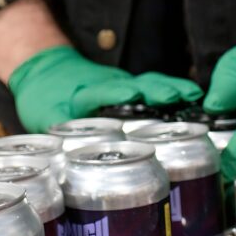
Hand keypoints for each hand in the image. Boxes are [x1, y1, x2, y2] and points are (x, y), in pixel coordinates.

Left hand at [9, 45, 202, 131]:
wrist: (47, 72)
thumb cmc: (45, 99)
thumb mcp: (41, 118)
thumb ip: (54, 136)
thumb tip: (62, 162)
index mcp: (83, 94)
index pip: (99, 91)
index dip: (116, 93)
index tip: (132, 94)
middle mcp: (108, 86)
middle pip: (135, 84)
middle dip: (156, 90)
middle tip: (179, 97)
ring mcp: (123, 86)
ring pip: (149, 84)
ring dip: (172, 89)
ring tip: (195, 97)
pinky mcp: (133, 91)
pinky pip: (155, 89)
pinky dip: (175, 92)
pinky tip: (195, 101)